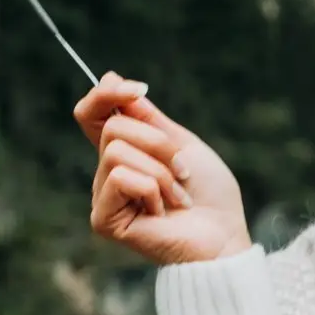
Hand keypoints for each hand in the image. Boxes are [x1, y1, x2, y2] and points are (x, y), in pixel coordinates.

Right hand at [75, 73, 253, 265]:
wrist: (224, 235)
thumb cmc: (209, 194)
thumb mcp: (181, 143)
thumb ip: (147, 117)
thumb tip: (110, 78)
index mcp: (124, 153)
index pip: (91, 113)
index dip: (105, 94)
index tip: (139, 89)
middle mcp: (107, 173)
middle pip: (113, 128)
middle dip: (159, 143)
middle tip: (183, 171)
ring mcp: (103, 197)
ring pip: (117, 151)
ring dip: (161, 170)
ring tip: (177, 195)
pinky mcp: (103, 220)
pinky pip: (119, 178)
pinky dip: (152, 189)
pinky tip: (162, 211)